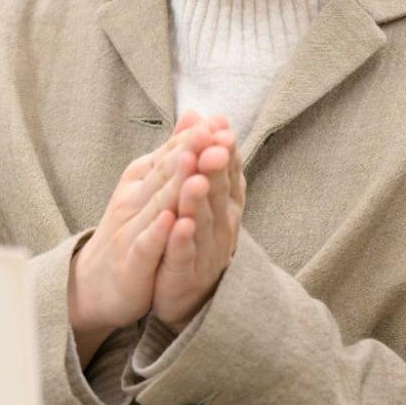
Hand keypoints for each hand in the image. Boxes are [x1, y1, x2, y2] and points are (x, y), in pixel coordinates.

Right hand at [68, 114, 214, 360]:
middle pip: (165, 174)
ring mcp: (130, 230)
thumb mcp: (149, 185)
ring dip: (178, 188)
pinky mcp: (131, 262)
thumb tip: (196, 115)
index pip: (169, 153)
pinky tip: (173, 220)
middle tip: (212, 135)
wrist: (95, 280)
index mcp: (140, 179)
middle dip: (189, 154)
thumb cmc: (130, 228)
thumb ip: (172, 152)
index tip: (218, 121)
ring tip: (198, 170)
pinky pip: (146, 245)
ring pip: (158, 206)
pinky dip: (159, 232)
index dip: (193, 138)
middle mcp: (133, 199)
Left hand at [153, 113, 244, 328]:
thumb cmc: (195, 235)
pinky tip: (177, 225)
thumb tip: (198, 112)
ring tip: (194, 179)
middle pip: (217, 192)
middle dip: (215, 168)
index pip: (227, 171)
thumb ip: (198, 154)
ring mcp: (204, 250)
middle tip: (213, 145)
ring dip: (198, 199)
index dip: (225, 150)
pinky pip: (183, 254)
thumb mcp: (198, 192)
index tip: (222, 126)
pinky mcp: (184, 273)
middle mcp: (220, 224)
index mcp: (223, 203)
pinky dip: (182, 240)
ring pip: (202, 221)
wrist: (185, 292)